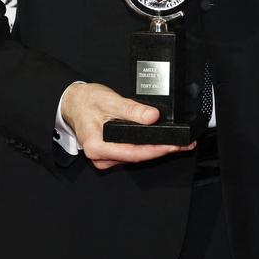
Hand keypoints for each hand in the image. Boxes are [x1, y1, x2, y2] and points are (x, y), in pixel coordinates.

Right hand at [61, 82, 194, 170]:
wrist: (73, 102)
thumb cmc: (86, 102)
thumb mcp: (110, 101)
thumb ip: (131, 110)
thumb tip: (152, 117)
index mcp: (97, 146)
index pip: (133, 153)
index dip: (156, 150)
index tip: (174, 146)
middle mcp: (100, 156)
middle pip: (137, 157)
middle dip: (162, 151)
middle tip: (185, 145)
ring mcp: (106, 157)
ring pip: (136, 157)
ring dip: (157, 150)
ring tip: (179, 144)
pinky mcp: (111, 153)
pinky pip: (133, 153)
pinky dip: (148, 147)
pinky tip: (162, 142)